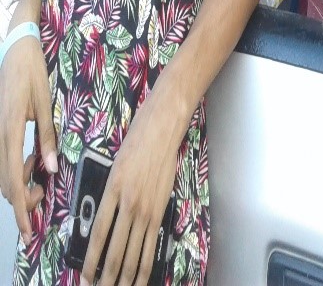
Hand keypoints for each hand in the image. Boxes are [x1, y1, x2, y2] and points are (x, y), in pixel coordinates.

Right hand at [0, 33, 57, 244]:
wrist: (16, 47)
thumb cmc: (32, 71)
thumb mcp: (44, 102)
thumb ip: (47, 137)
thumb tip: (50, 170)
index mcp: (11, 129)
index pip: (13, 180)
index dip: (20, 208)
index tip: (29, 230)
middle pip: (5, 183)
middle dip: (23, 198)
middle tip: (44, 193)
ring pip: (2, 174)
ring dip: (19, 182)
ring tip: (40, 168)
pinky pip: (3, 159)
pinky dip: (15, 168)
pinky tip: (31, 157)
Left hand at [81, 88, 180, 285]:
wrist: (163, 127)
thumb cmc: (136, 141)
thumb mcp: (114, 166)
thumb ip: (109, 195)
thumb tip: (103, 223)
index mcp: (112, 191)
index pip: (99, 236)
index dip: (90, 262)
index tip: (84, 279)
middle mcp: (129, 204)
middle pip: (116, 251)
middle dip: (106, 278)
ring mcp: (147, 209)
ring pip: (134, 253)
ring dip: (125, 278)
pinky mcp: (161, 209)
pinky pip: (151, 244)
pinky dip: (145, 265)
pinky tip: (140, 278)